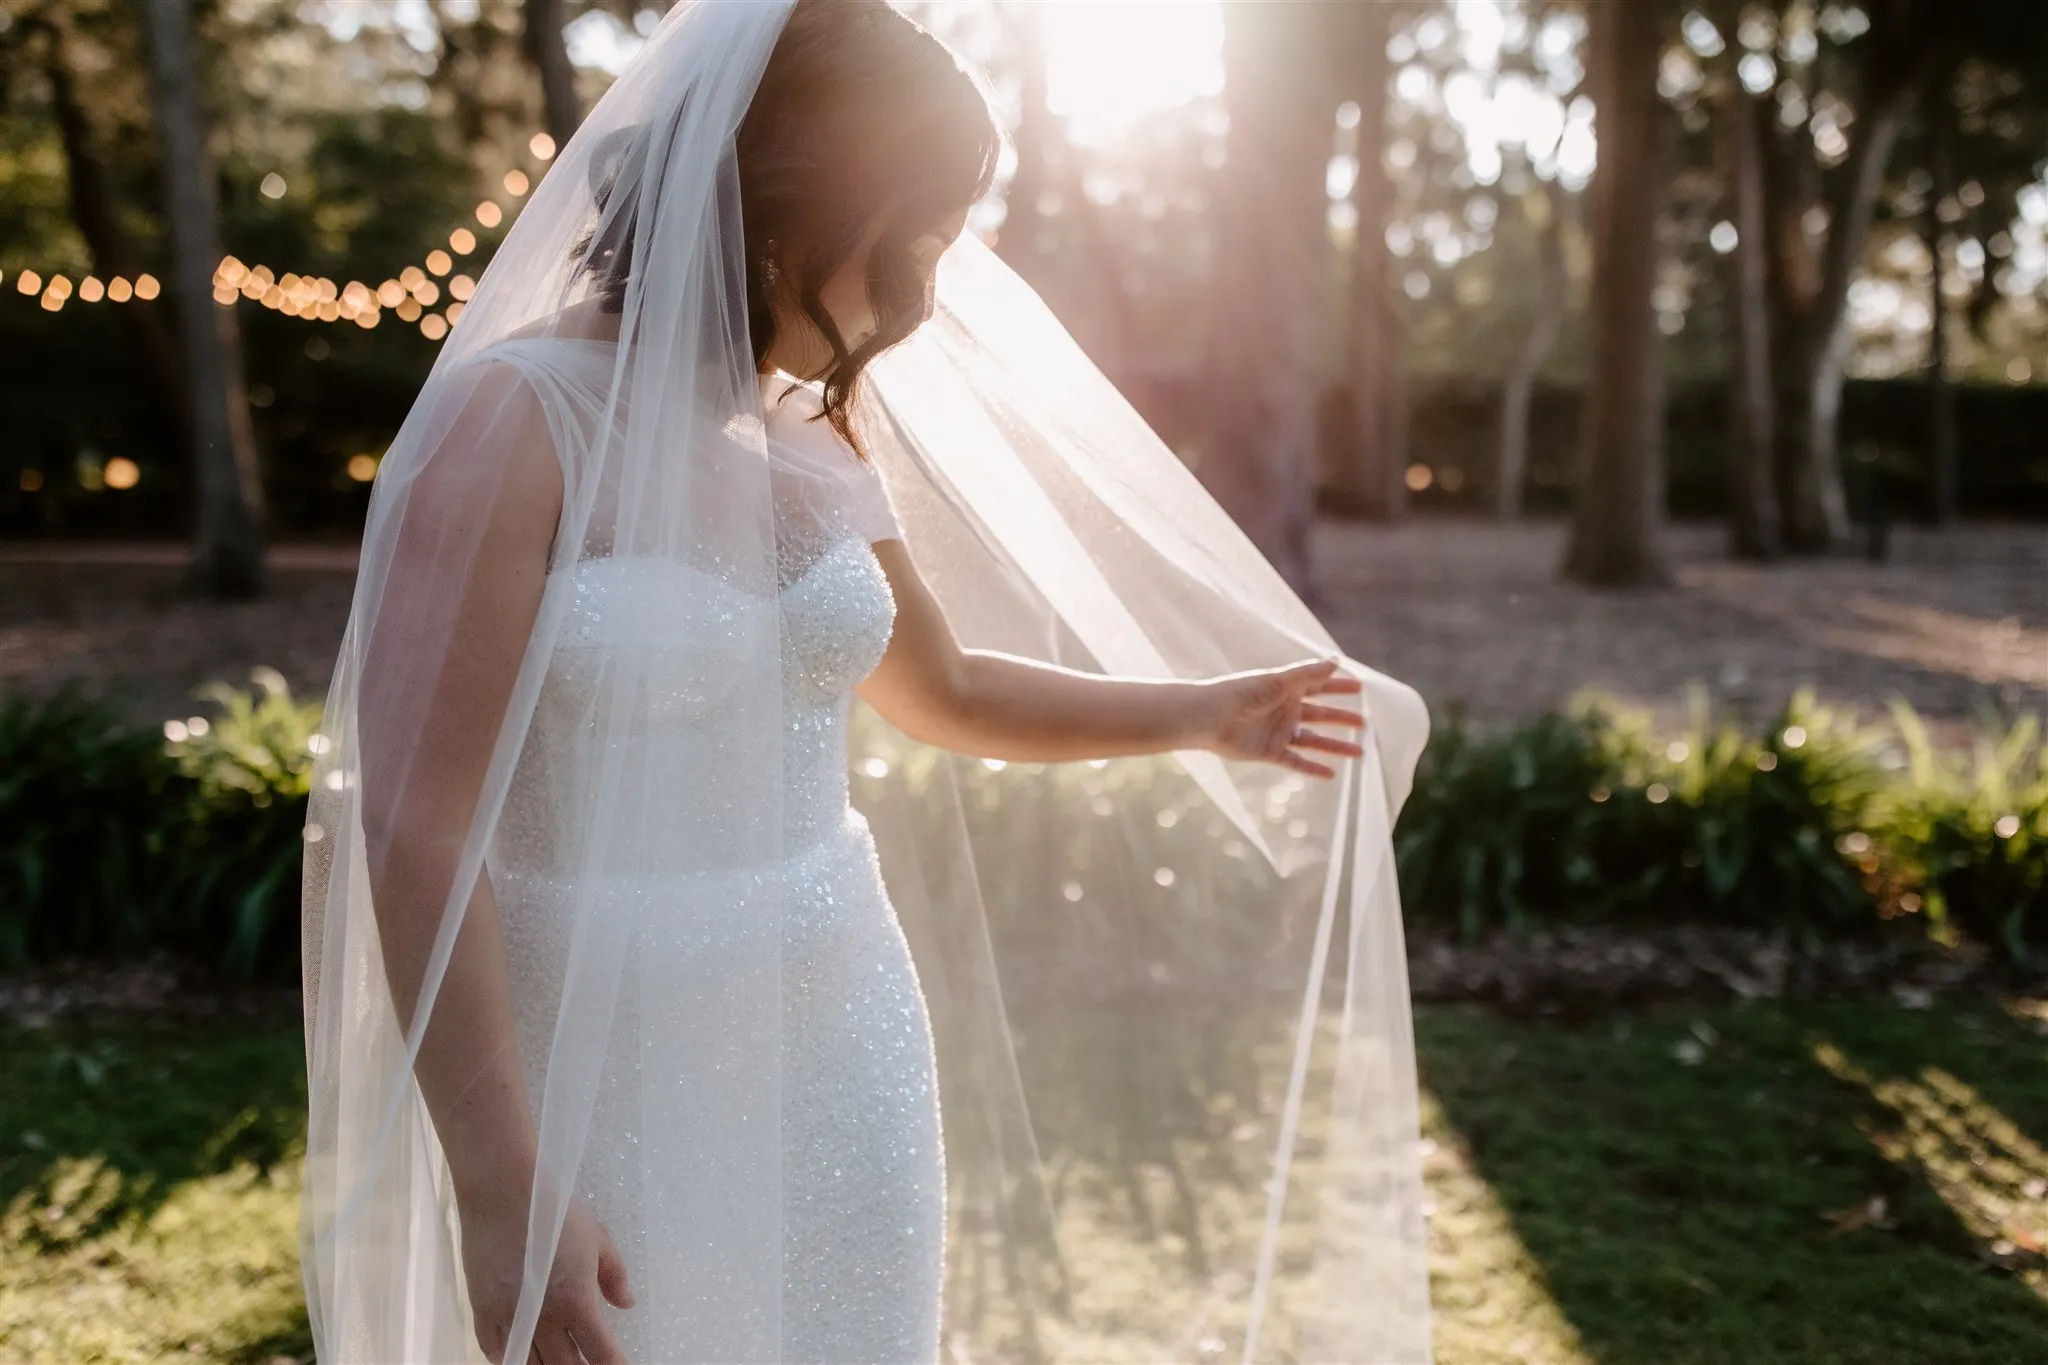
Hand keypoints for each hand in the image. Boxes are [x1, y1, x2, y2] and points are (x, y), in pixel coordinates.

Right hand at [458, 1181, 633, 1364]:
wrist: (502, 1193)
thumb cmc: (554, 1212)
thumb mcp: (597, 1240)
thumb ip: (614, 1276)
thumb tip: (626, 1303)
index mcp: (576, 1302)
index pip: (601, 1353)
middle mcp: (543, 1319)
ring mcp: (509, 1319)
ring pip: (530, 1364)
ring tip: (559, 1361)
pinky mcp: (482, 1312)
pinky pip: (495, 1352)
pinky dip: (510, 1359)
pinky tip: (521, 1355)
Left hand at [1200, 658, 1365, 778]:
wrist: (1209, 718)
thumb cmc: (1241, 693)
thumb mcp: (1279, 681)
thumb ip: (1308, 674)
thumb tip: (1336, 661)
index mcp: (1285, 689)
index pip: (1318, 686)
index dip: (1338, 687)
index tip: (1360, 687)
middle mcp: (1284, 710)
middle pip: (1320, 715)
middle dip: (1342, 718)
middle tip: (1365, 723)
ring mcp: (1278, 732)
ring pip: (1314, 740)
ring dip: (1336, 746)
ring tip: (1360, 753)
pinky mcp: (1270, 752)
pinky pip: (1297, 762)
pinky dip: (1313, 768)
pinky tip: (1331, 774)